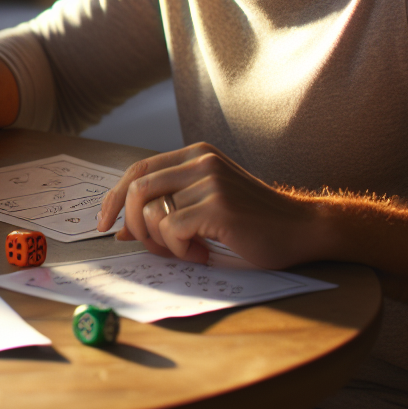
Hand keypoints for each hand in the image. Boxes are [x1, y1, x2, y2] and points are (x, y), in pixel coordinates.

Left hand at [96, 143, 325, 268]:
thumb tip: (121, 230)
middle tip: (149, 245)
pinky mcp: (218, 206)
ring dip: (163, 242)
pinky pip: (173, 231)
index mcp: (194, 155)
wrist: (302, 228)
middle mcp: (200, 161)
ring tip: (189, 249)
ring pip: (154, 214)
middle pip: (137, 189)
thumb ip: (165, 210)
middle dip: (132, 224)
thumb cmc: (252, 223)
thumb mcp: (204, 207)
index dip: (114, 198)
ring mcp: (210, 181)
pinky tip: (202, 252)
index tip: (105, 224)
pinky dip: (179, 249)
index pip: (137, 171)